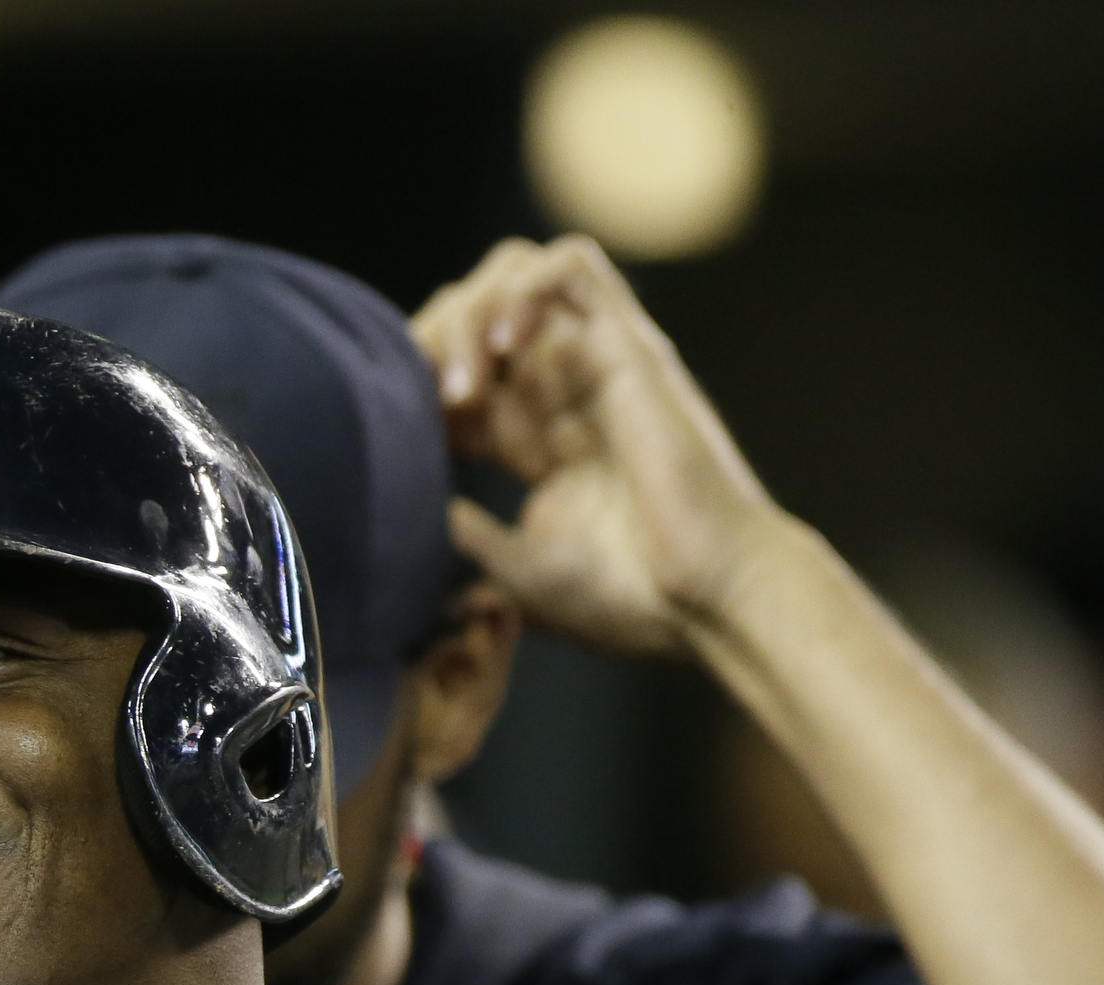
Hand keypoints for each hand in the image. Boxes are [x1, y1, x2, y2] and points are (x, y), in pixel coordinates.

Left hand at [410, 234, 785, 660]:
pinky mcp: (630, 345)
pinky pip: (570, 265)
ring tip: (462, 386)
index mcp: (534, 440)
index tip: (400, 440)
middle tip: (422, 406)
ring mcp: (596, 362)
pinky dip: (520, 289)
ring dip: (470, 311)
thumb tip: (423, 515)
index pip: (456, 373)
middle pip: (475, 311)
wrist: (703, 600)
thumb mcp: (518, 572)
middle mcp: (562, 390)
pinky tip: (501, 348)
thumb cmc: (626, 601)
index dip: (415, 386)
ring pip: (515, 270)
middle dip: (431, 341)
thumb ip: (469, 538)